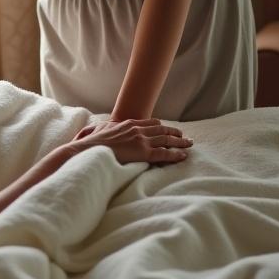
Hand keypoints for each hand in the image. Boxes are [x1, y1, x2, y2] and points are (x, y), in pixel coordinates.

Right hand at [71, 118, 191, 165]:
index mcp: (129, 123)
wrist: (89, 150)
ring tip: (189, 144)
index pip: (151, 122)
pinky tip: (183, 155)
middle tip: (185, 137)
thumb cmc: (92, 142)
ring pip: (166, 140)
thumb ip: (108, 128)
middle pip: (162, 130)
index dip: (162, 126)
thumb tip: (105, 128)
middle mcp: (137, 129)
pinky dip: (175, 154)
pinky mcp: (143, 152)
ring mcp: (141, 140)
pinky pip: (164, 153)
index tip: (169, 129)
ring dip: (180, 142)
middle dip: (175, 133)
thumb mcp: (100, 129)